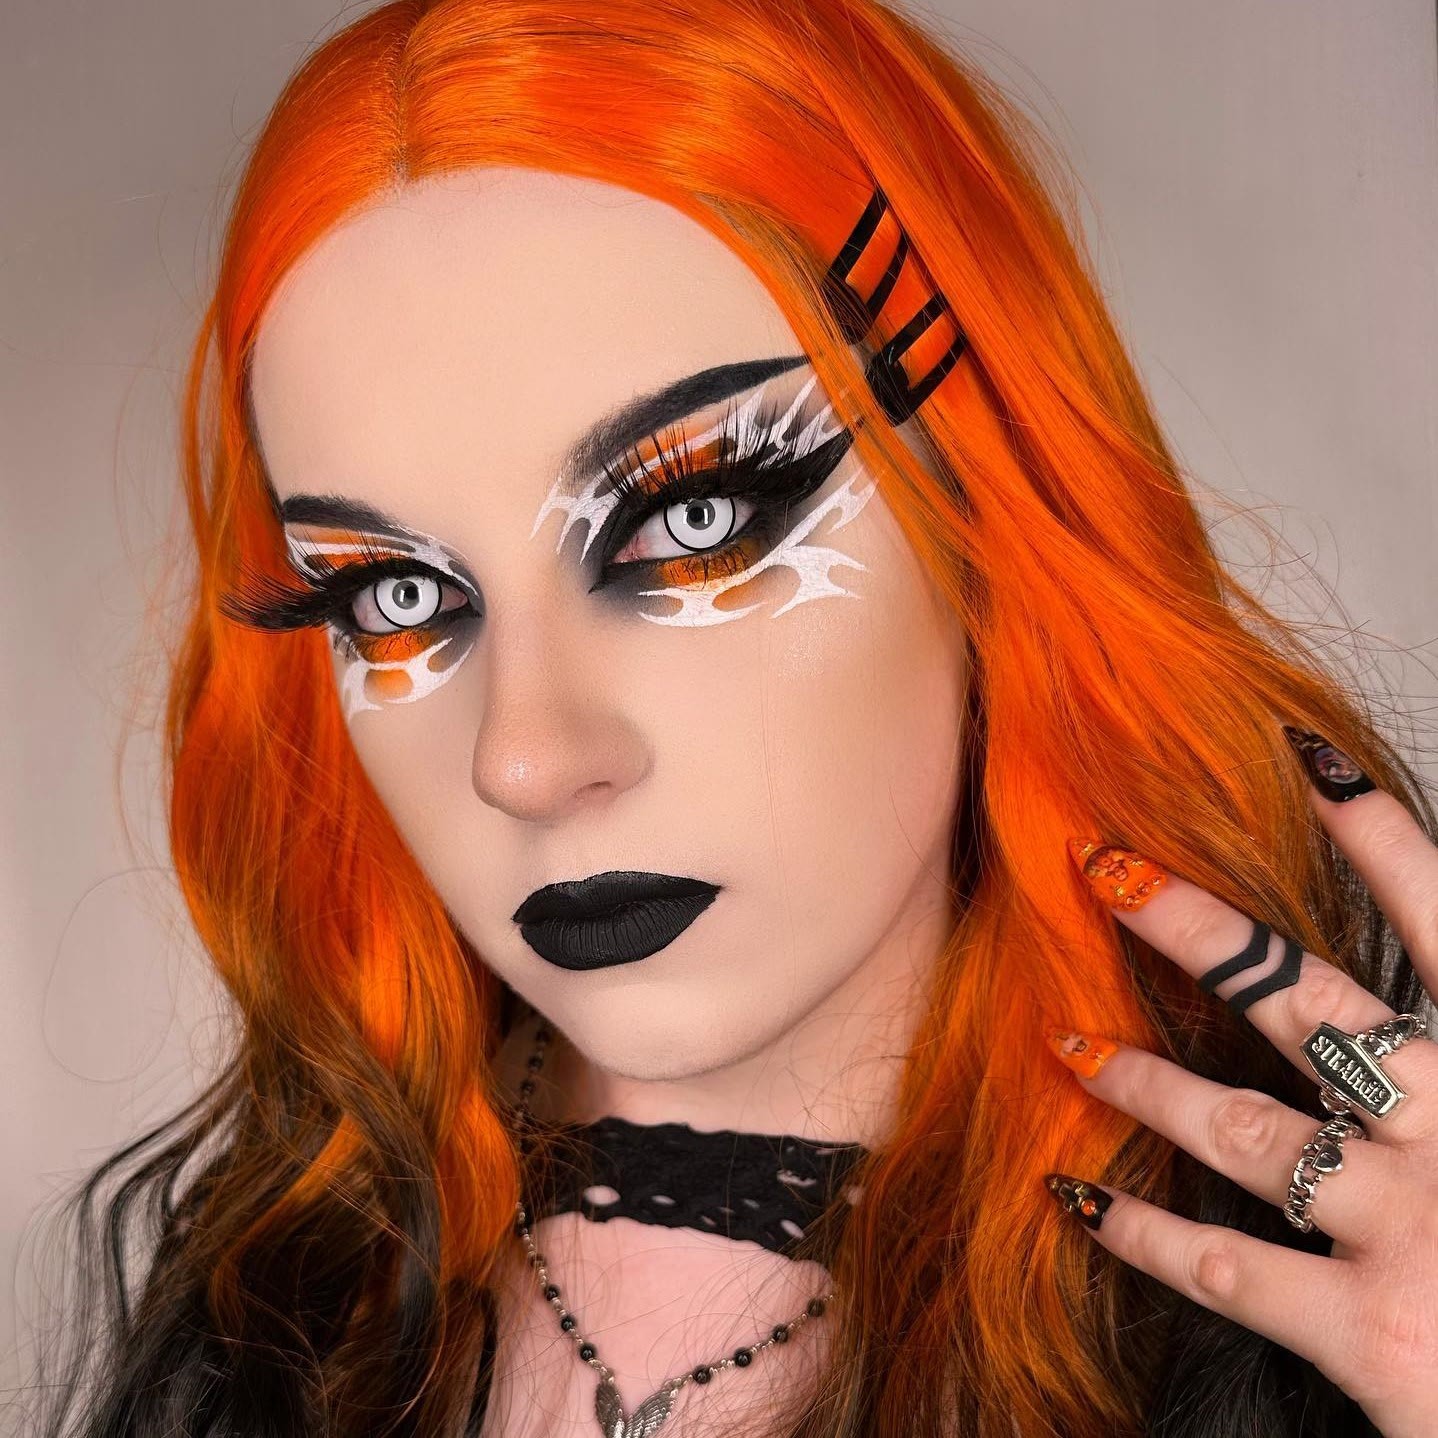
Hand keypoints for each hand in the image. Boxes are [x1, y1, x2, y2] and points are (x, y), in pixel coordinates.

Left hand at [1045, 728, 1437, 1437]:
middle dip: (1198, 933)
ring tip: (1063, 1042)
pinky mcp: (1374, 1332)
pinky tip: (1075, 1199)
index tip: (1304, 758)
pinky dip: (1140, 1232)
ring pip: (1242, 1127)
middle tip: (1104, 870)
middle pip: (1306, 1005)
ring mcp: (1415, 1227)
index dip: (1380, 841)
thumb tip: (1411, 1000)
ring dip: (1141, 1080)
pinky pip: (1224, 1266)